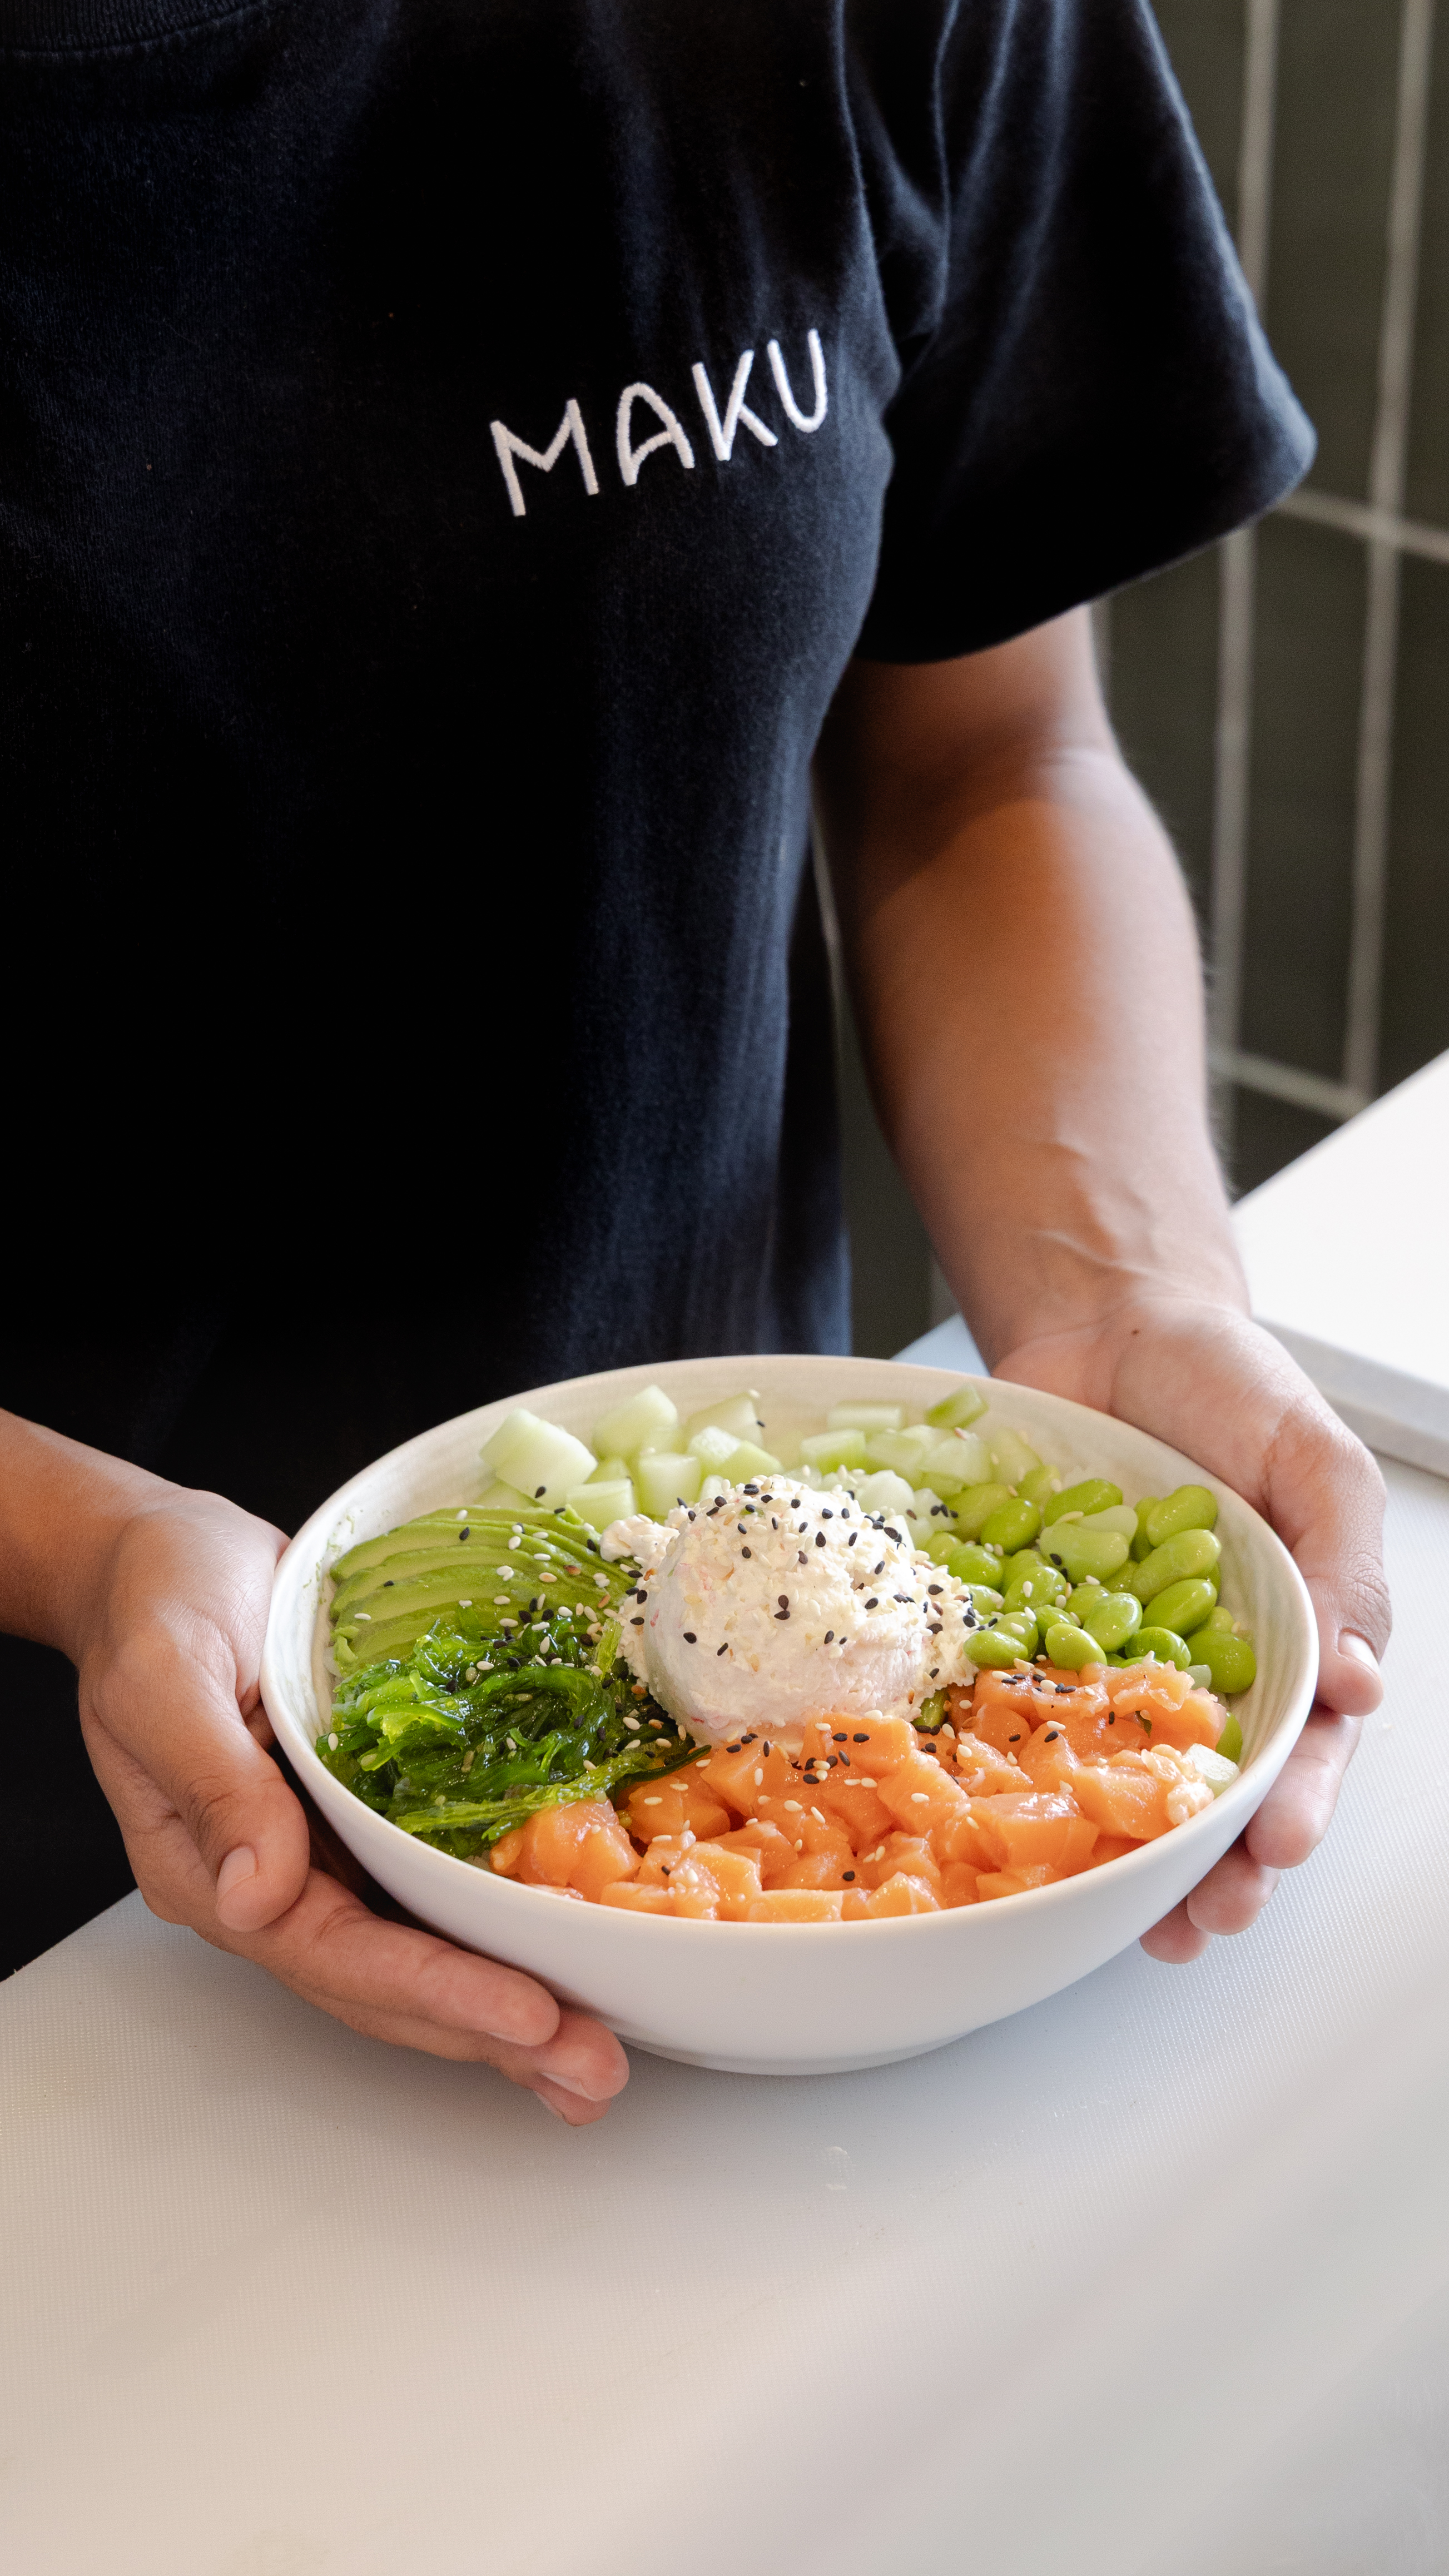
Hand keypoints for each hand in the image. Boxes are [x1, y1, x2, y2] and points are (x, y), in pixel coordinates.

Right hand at [74, 1488, 628, 2121]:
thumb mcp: (168, 1678)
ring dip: (508, 2014)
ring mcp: (325, 1857)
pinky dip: (500, 1937)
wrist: (164, 1554)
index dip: (437, 1989)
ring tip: (596, 2061)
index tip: (530, 2013)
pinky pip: (438, 1893)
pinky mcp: (369, 1819)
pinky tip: (566, 1967)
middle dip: (492, 2033)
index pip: (337, 1954)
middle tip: (596, 2071)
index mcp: (216, 1869)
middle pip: (388, 1985)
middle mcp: (275, 1883)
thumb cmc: (158, 1603)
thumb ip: (215, 1785)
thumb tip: (259, 1892)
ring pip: (421, 1955)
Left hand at [994, 1295, 1389, 1958]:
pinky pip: (1027, 1712)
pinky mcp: (1034, 1636)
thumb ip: (1343, 1567)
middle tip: (1203, 1921)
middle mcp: (1207, 1668)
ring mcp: (1116, 1660)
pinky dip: (1020, 1769)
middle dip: (1218, 1868)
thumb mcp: (1315, 1460)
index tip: (1278, 1846)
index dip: (1298, 1803)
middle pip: (1219, 1790)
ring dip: (1127, 1854)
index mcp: (1293, 1640)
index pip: (1308, 1746)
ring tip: (1123, 1912)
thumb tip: (1360, 1685)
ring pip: (1124, 1779)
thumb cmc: (1230, 1386)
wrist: (1107, 1322)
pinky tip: (1009, 1820)